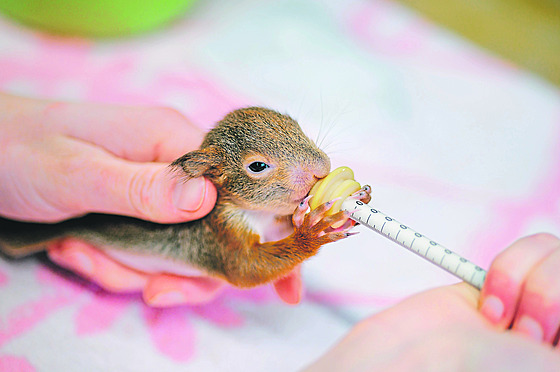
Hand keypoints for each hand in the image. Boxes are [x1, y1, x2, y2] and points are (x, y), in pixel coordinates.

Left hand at [0, 93, 302, 305]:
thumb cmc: (22, 150)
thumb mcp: (79, 172)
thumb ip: (145, 187)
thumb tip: (212, 202)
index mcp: (177, 144)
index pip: (246, 192)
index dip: (270, 238)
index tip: (287, 288)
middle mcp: (178, 168)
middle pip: (216, 235)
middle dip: (183, 274)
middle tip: (150, 292)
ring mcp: (158, 193)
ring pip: (179, 253)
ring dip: (132, 269)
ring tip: (81, 255)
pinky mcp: (138, 213)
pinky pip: (148, 254)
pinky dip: (115, 265)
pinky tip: (75, 251)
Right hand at [304, 234, 559, 370]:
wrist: (413, 364)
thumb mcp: (556, 367)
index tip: (559, 327)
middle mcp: (558, 329)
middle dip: (559, 296)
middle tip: (535, 336)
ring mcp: (534, 303)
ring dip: (537, 285)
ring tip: (507, 323)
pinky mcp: (503, 280)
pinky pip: (533, 249)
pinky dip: (511, 270)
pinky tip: (490, 307)